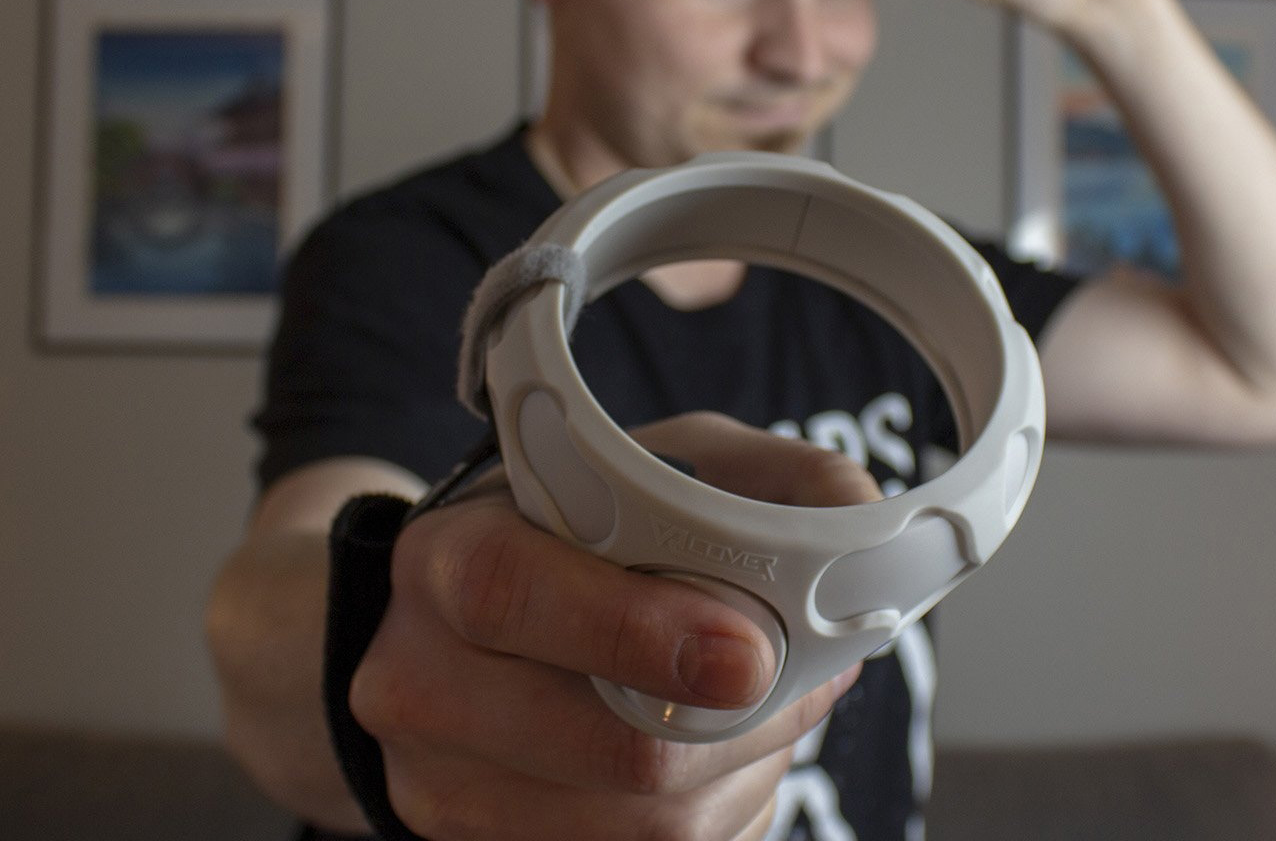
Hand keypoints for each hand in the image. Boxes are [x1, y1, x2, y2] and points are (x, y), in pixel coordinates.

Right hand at [349, 414, 877, 840]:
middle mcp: (418, 680)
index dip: (636, 630)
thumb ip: (762, 479)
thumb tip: (858, 518)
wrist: (460, 637)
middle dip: (739, 729)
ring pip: (637, 828)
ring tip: (757, 719)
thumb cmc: (575, 542)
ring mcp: (438, 789)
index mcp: (445, 558)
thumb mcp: (656, 470)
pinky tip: (715, 769)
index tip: (749, 652)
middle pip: (606, 749)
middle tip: (796, 686)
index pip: (513, 593)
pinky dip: (708, 819)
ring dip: (737, 780)